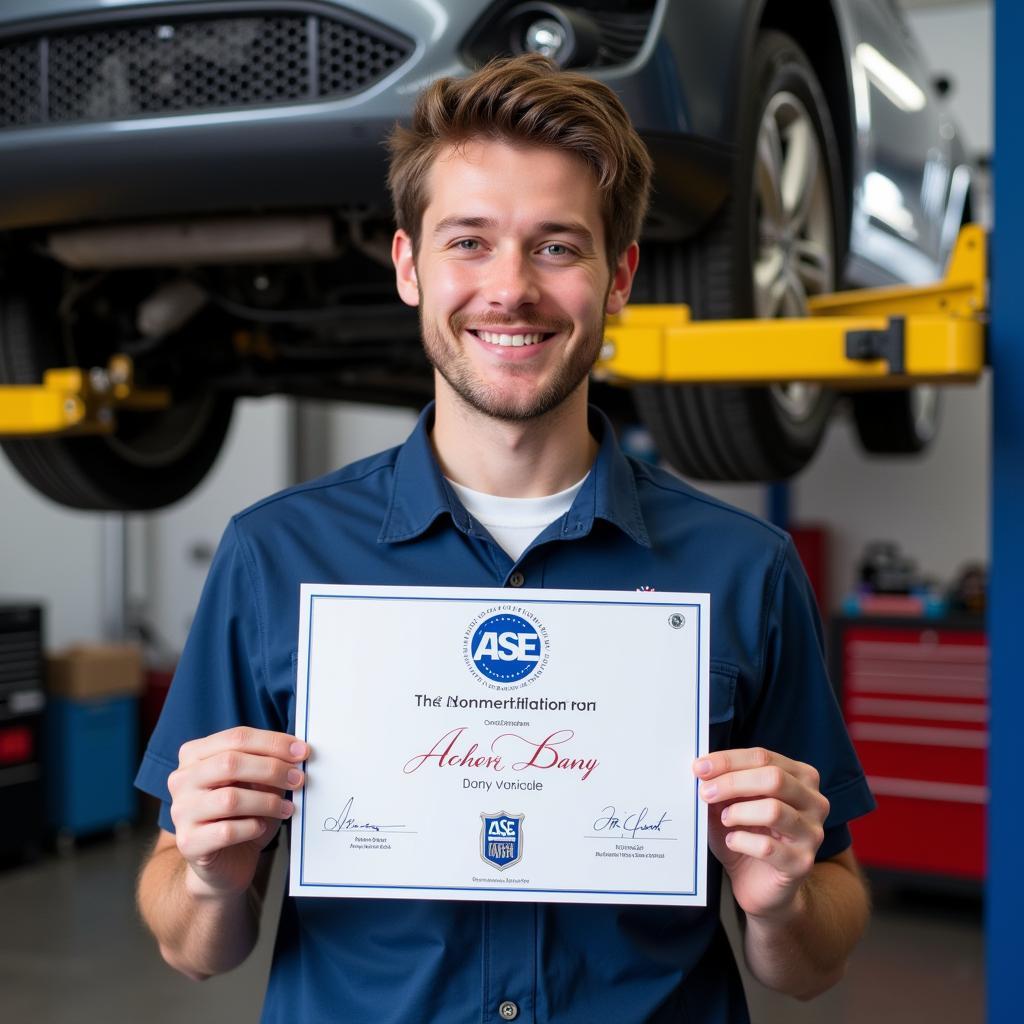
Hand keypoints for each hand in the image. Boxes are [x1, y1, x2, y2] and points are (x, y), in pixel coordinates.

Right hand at [168, 727, 307, 898]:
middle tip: (298, 779)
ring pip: (230, 798)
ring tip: (286, 808)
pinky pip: (227, 831)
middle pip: (230, 763)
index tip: (302, 751)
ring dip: (267, 802)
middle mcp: (182, 780)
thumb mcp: (256, 783)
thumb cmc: (242, 815)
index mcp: (195, 755)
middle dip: (272, 769)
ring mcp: (181, 811)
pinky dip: (252, 827)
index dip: (273, 742)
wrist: (225, 862)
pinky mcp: (188, 843)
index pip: (237, 737)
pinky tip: (261, 827)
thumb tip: (295, 753)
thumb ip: (268, 764)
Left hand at [694, 747, 828, 921]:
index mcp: (800, 778)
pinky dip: (741, 841)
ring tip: (724, 819)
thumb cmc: (747, 836)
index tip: (699, 767)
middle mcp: (814, 802)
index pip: (764, 757)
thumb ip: (723, 785)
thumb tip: (702, 769)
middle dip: (732, 782)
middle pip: (773, 778)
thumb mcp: (732, 804)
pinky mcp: (801, 863)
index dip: (729, 760)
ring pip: (773, 810)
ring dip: (738, 812)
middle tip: (705, 792)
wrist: (759, 884)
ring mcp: (812, 833)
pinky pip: (767, 847)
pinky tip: (732, 841)